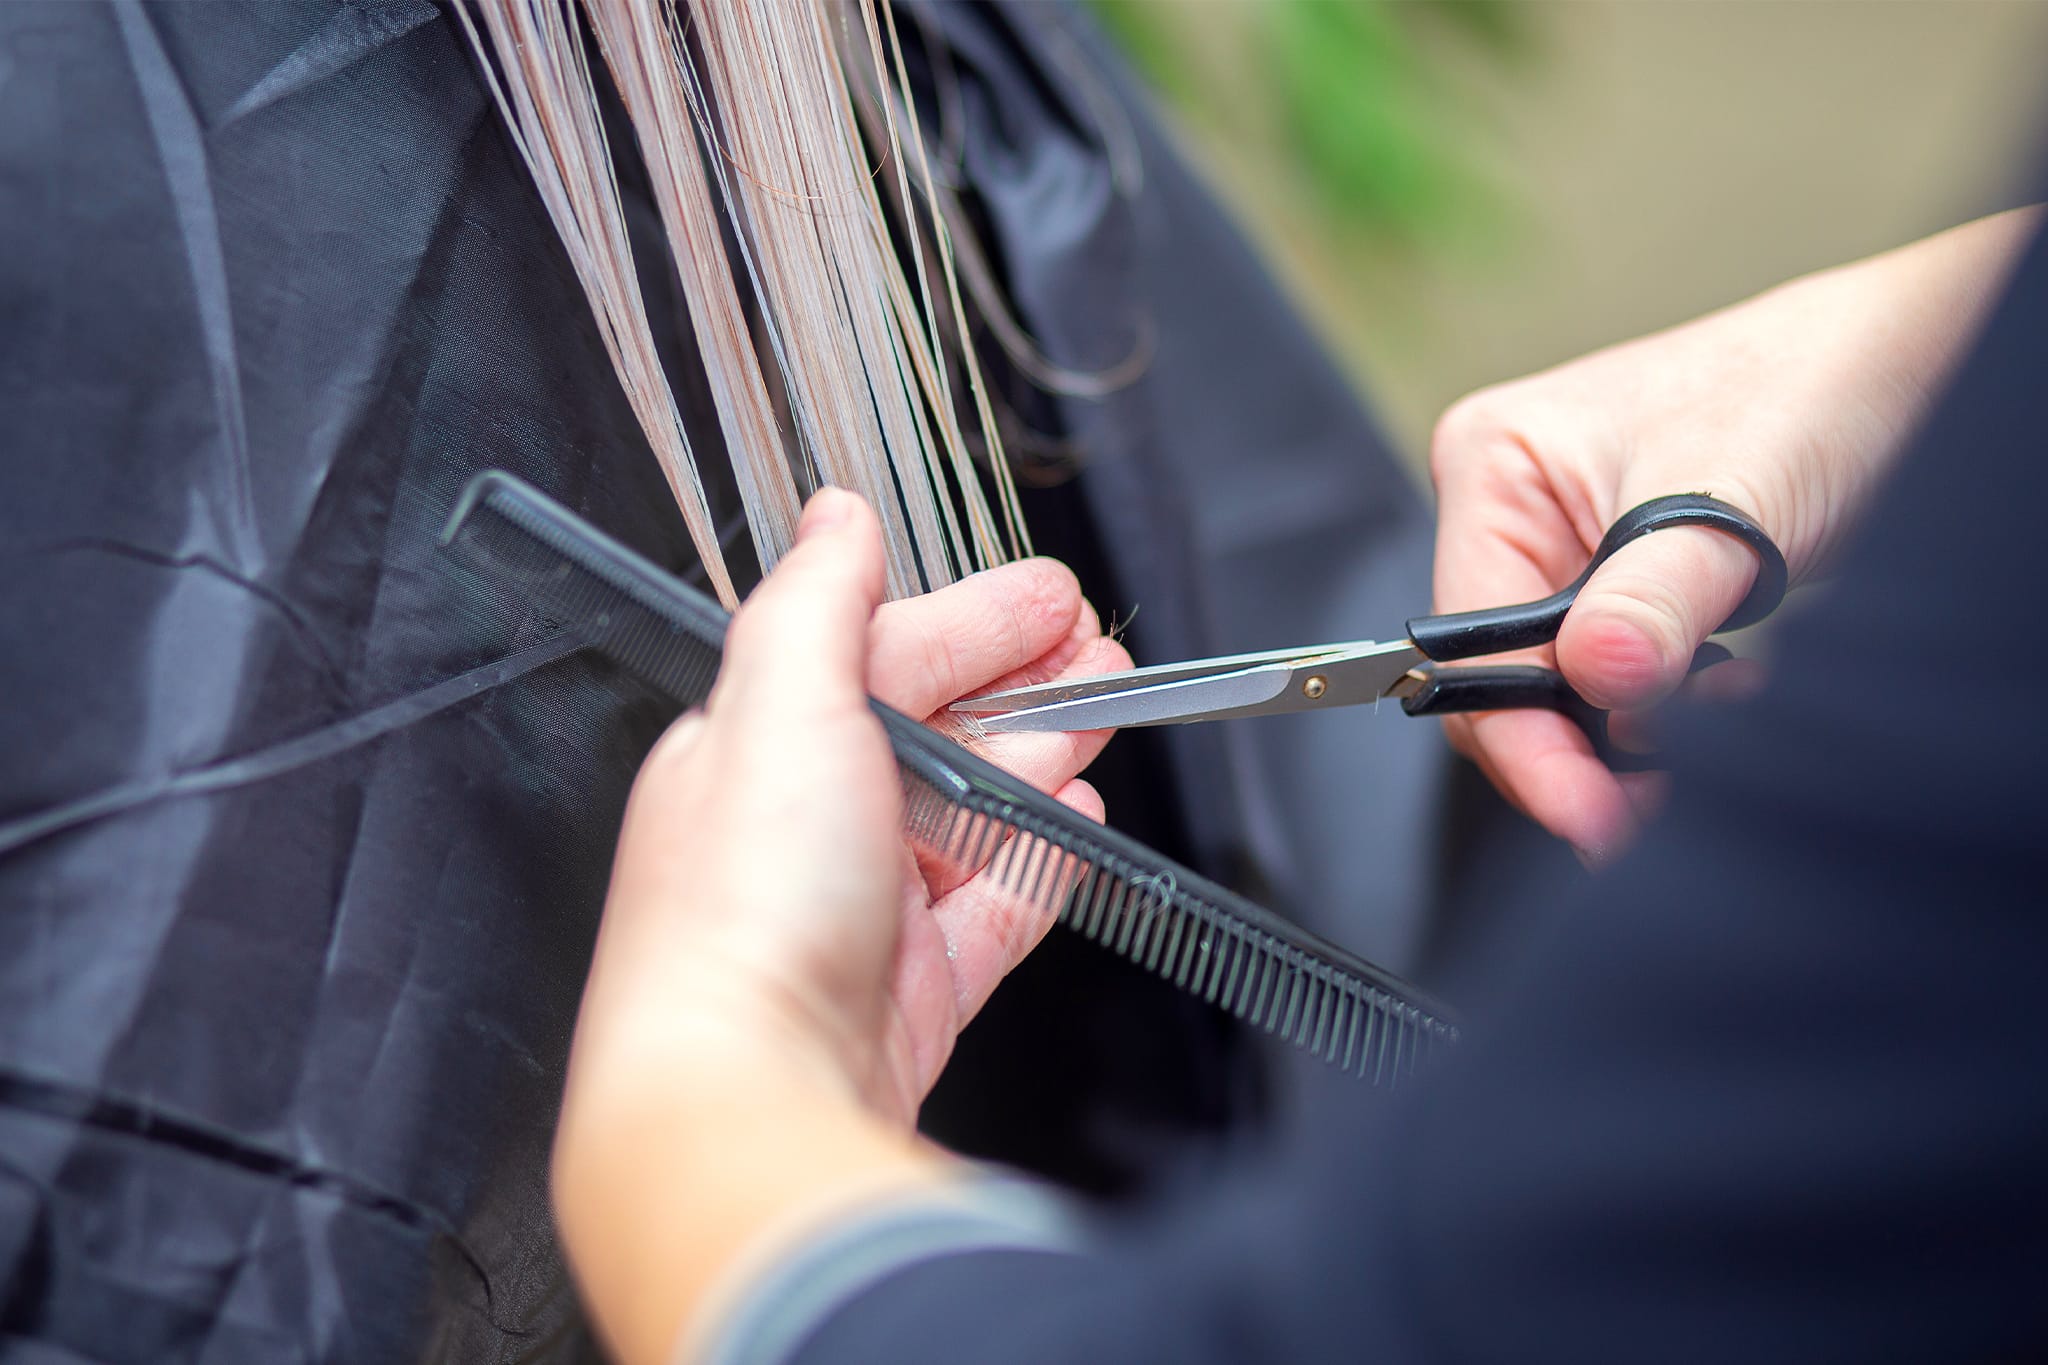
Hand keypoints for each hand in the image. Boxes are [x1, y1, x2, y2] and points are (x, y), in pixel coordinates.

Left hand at [552, 490, 1128, 1364]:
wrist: (751, 1087)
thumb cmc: (742, 908)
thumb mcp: (778, 705)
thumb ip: (814, 601)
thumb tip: (831, 514)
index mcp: (758, 748)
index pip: (879, 657)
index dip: (974, 619)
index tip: (1052, 594)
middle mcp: (804, 826)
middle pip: (934, 732)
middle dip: (1024, 681)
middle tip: (1100, 652)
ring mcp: (862, 911)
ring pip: (972, 813)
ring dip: (1042, 755)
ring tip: (1106, 711)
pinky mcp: (913, 987)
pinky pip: (993, 907)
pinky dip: (1040, 860)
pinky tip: (1077, 823)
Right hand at [1428, 209, 2038, 862]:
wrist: (1901, 364)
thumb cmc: (1812, 385)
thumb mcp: (1730, 499)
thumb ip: (1655, 596)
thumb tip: (1595, 675)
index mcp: (1493, 466)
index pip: (1471, 642)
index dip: (1524, 738)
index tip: (1588, 813)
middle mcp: (1512, 510)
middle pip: (1503, 679)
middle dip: (1578, 746)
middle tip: (1644, 807)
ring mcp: (1562, 550)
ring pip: (1559, 690)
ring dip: (1630, 729)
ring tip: (1714, 717)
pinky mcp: (1618, 584)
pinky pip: (1610, 679)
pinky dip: (1662, 708)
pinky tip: (1719, 691)